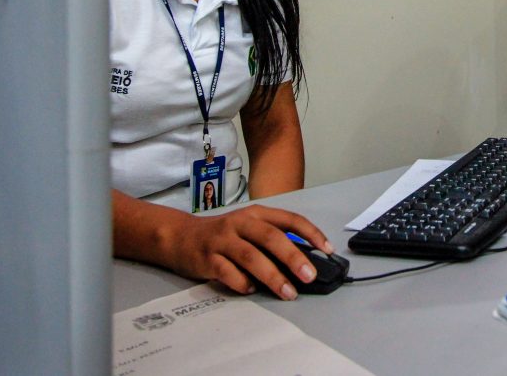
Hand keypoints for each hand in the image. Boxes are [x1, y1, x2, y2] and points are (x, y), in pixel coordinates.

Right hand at [113, 191, 332, 300]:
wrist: (180, 236)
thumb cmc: (224, 235)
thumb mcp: (249, 229)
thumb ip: (272, 240)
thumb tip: (303, 262)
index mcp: (257, 214)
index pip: (290, 219)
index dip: (311, 233)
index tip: (327, 250)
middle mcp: (241, 223)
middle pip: (271, 238)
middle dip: (293, 257)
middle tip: (309, 275)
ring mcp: (223, 240)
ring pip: (251, 256)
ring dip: (272, 276)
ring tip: (288, 292)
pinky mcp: (207, 258)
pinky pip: (227, 272)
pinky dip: (242, 282)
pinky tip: (252, 290)